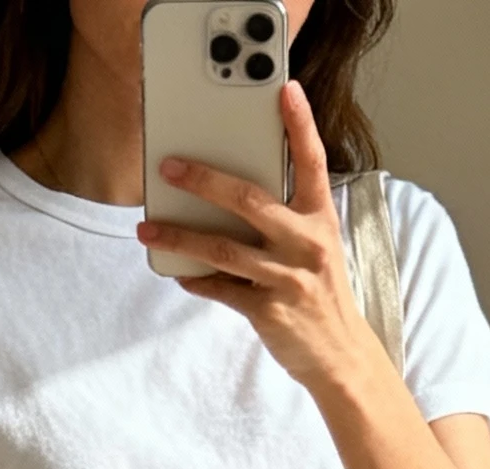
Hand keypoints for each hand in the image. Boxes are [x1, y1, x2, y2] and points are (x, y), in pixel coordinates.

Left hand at [135, 83, 378, 397]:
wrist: (340, 356)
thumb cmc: (321, 295)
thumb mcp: (317, 248)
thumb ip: (286, 220)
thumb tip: (231, 197)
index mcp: (320, 220)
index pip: (312, 163)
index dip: (300, 125)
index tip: (286, 90)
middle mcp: (306, 244)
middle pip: (249, 200)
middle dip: (205, 180)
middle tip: (169, 167)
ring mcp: (287, 278)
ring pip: (224, 249)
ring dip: (181, 236)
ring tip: (149, 228)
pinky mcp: (269, 311)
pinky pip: (223, 290)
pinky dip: (197, 280)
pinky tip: (178, 273)